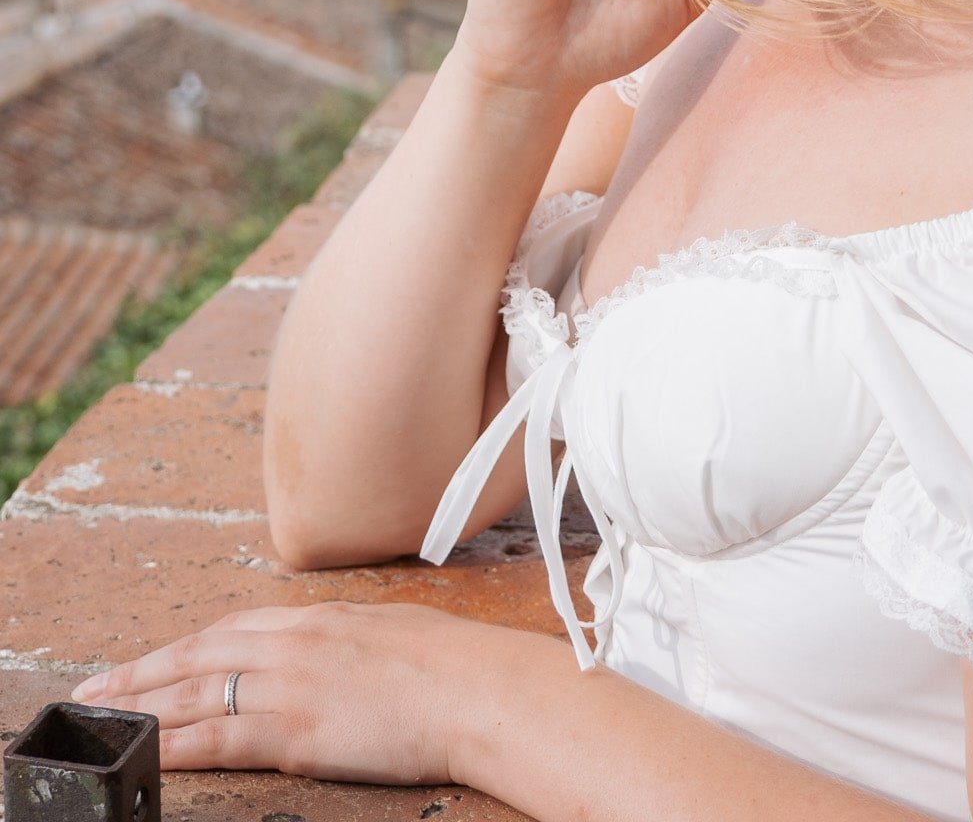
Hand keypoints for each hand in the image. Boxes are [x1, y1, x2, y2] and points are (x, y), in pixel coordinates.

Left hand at [70, 600, 471, 784]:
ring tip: (102, 722)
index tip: (148, 660)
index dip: (181, 646)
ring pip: (196, 695)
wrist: (477, 689)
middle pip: (198, 655)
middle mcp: (293, 643)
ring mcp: (290, 686)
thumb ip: (347, 637)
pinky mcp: (295, 732)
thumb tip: (332, 649)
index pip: (230, 629)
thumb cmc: (453, 663)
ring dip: (143, 709)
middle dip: (143, 674)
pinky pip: (219, 739)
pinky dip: (176, 745)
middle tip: (95, 690)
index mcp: (317, 618)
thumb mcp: (391, 628)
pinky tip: (147, 753)